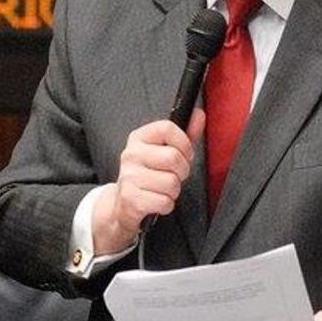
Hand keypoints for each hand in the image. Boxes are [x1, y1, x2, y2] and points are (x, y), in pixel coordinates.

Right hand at [92, 109, 203, 255]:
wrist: (122, 204)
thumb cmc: (148, 175)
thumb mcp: (164, 151)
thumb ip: (185, 135)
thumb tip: (199, 115)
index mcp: (139, 138)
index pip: (167, 128)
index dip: (184, 143)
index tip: (184, 154)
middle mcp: (131, 154)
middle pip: (173, 157)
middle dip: (182, 171)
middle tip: (174, 175)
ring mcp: (129, 176)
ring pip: (171, 182)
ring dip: (174, 191)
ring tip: (163, 189)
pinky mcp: (130, 198)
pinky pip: (164, 202)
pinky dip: (166, 205)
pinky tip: (156, 200)